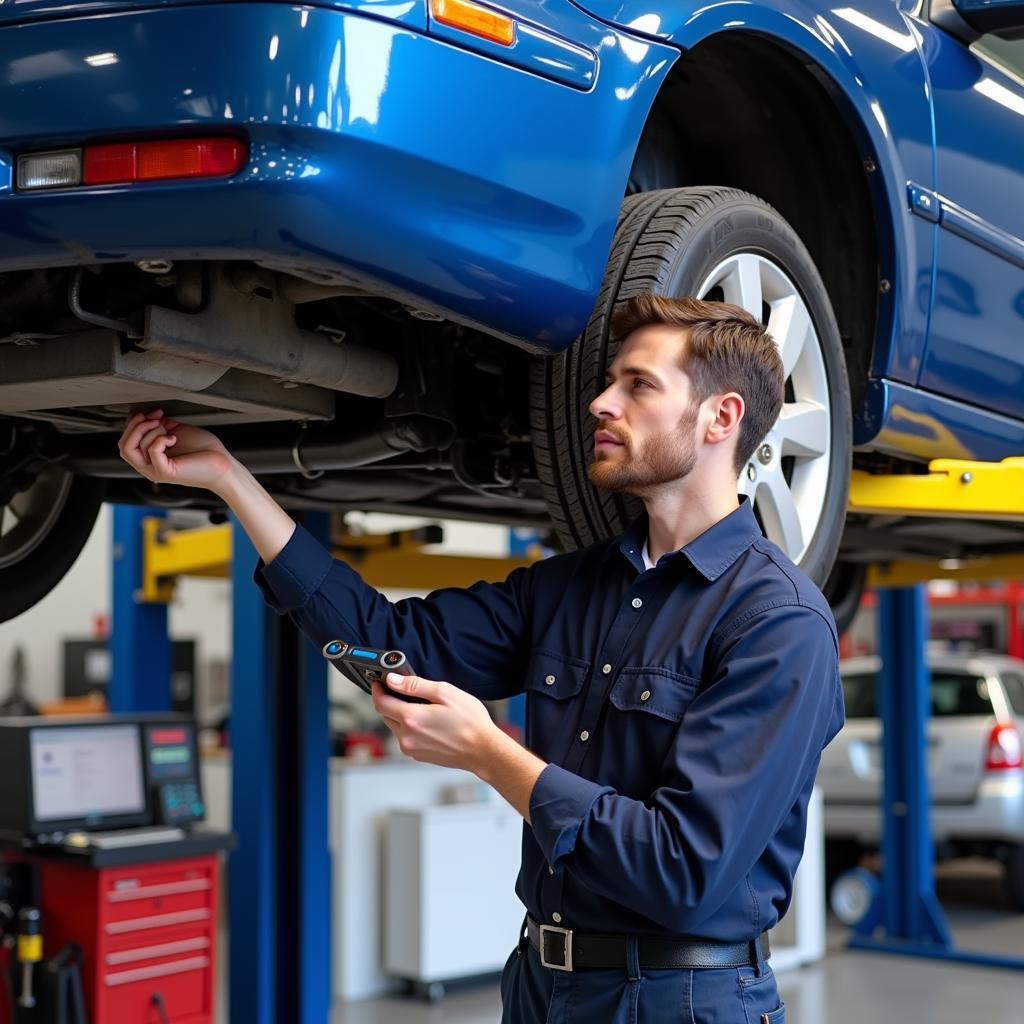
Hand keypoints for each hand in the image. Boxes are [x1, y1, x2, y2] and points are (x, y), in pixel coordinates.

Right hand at [118, 410, 235, 492]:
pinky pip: (151, 451)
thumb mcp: (176, 432)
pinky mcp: (165, 473)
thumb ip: (160, 426)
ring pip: (134, 447)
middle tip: (154, 419)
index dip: (134, 423)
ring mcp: (156, 470)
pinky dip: (160, 439)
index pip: (125, 441)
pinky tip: (173, 438)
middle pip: (123, 446)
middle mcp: (150, 466)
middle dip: (136, 426)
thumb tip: (149, 416)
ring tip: (168, 430)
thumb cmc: (204, 451)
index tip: (151, 413)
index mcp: (150, 458)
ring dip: (150, 431)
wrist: (222, 464)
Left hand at [372, 673, 498, 772]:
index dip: (378, 689)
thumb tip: (393, 680)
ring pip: (395, 727)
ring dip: (400, 715)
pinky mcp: (418, 755)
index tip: (380, 682)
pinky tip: (428, 722)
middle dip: (390, 701)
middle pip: (386, 715)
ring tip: (423, 707)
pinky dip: (410, 727)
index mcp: (411, 719)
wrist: (483, 750)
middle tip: (403, 691)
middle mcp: (406, 737)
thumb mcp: (445, 693)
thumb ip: (415, 685)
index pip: (381, 703)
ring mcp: (411, 749)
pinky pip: (406, 738)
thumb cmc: (470, 722)